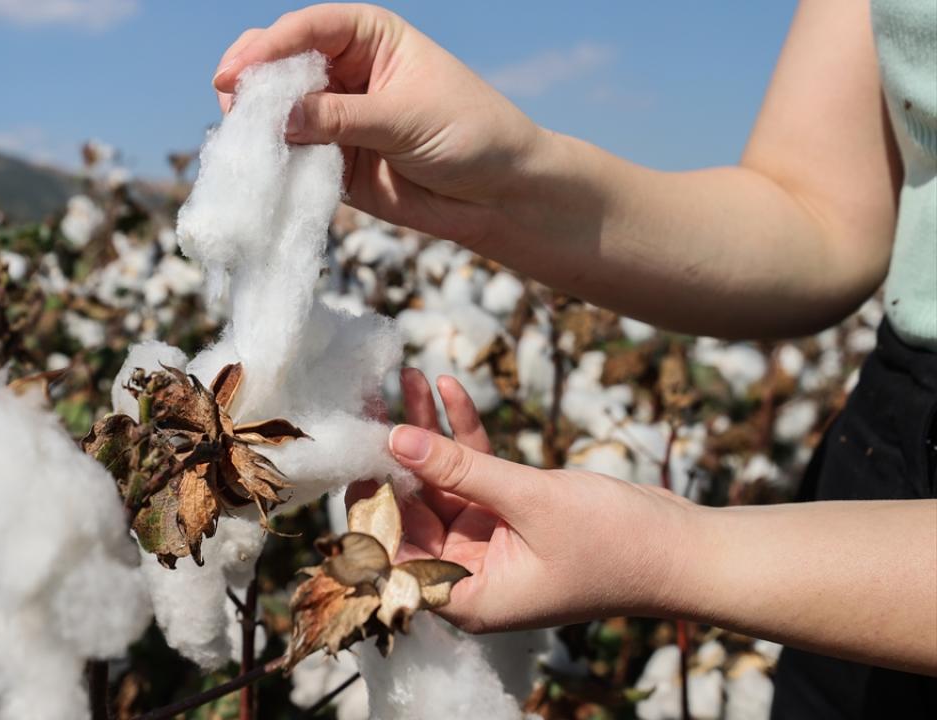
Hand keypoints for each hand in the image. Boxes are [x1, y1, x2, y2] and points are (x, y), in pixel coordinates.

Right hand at [212, 3, 540, 247]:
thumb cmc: (470, 135)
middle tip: (228, 100)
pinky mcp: (332, 162)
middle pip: (283, 63)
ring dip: (256, 123)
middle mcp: (347, 71)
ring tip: (240, 137)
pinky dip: (272, 161)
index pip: (311, 29)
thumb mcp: (406, 118)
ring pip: (279, 112)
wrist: (497, 195)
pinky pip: (291, 157)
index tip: (240, 72)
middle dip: (252, 78)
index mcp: (371, 38)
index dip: (271, 46)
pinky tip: (258, 167)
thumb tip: (280, 118)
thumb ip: (342, 118)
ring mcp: (336, 117)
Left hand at [377, 369, 696, 632]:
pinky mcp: (510, 515)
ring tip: (404, 376)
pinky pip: (474, 472)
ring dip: (427, 431)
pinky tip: (445, 388)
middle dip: (394, 451)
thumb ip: (459, 470)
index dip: (369, 502)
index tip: (354, 447)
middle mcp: (468, 574)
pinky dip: (464, 434)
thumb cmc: (616, 545)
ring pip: (440, 482)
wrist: (685, 550)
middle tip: (369, 397)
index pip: (392, 554)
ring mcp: (488, 543)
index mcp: (464, 596)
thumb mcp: (530, 501)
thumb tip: (394, 438)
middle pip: (411, 510)